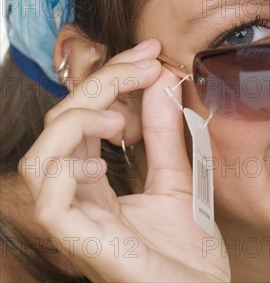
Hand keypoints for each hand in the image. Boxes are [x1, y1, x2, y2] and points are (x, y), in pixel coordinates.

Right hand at [19, 40, 230, 281]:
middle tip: (144, 64)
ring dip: (77, 122)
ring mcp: (78, 222)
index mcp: (97, 183)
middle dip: (99, 84)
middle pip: (60, 126)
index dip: (110, 77)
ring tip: (119, 116)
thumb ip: (165, 136)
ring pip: (40, 159)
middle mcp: (80, 197)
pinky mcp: (83, 243)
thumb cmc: (189, 255)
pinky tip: (100, 160)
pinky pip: (50, 201)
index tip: (149, 53)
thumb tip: (162, 81)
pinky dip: (67, 169)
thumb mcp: (179, 180)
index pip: (85, 117)